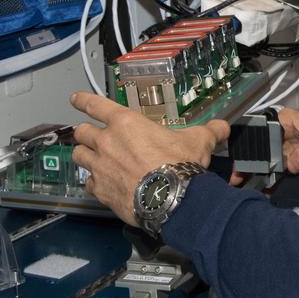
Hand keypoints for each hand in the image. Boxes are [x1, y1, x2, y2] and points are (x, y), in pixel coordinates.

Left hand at [69, 91, 229, 226]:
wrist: (172, 199)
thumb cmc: (180, 165)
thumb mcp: (199, 141)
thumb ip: (209, 131)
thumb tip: (223, 127)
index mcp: (126, 123)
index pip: (95, 105)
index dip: (83, 100)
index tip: (76, 99)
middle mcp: (107, 142)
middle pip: (81, 132)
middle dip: (85, 133)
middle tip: (92, 136)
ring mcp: (100, 167)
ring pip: (78, 156)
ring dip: (84, 156)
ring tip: (92, 159)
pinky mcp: (100, 190)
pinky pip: (89, 183)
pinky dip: (94, 183)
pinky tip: (104, 184)